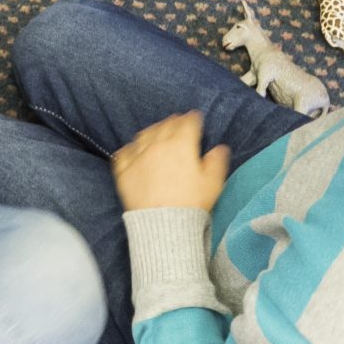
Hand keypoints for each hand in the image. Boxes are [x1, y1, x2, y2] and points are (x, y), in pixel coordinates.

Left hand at [112, 113, 230, 211]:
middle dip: (174, 122)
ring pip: (144, 135)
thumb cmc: (191, 204)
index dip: (193, 119)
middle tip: (178, 122)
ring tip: (157, 132)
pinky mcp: (124, 171)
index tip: (195, 118)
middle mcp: (157, 145)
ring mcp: (138, 157)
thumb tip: (219, 149)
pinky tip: (134, 150)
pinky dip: (131, 148)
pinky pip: (124, 153)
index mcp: (181, 145)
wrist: (163, 224)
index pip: (187, 124)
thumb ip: (216, 162)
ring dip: (153, 130)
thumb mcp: (212, 183)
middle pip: (165, 126)